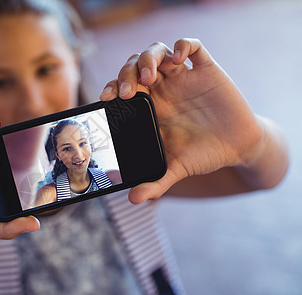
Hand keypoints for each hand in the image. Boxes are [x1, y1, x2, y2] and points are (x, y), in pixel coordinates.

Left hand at [100, 38, 267, 202]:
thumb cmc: (202, 154)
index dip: (112, 87)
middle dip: (127, 73)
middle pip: (136, 66)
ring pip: (158, 52)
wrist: (236, 148)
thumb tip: (134, 201)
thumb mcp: (175, 168)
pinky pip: (192, 47)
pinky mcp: (206, 70)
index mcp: (150, 106)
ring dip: (148, 58)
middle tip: (127, 92)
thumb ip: (155, 182)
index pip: (123, 87)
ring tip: (149, 77)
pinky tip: (178, 58)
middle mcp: (163, 88)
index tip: (107, 99)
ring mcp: (183, 77)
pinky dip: (182, 46)